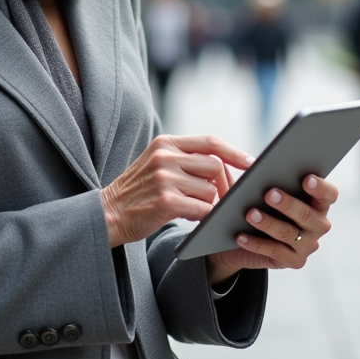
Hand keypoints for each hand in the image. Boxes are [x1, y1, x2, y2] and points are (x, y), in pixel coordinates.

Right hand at [101, 135, 252, 247]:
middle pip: (214, 166)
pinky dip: (202, 215)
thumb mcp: (156, 163)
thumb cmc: (138, 192)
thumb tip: (223, 163)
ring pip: (210, 190)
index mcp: (166, 143)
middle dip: (222, 185)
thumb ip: (184, 158)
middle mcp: (166, 156)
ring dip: (208, 203)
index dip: (234, 152)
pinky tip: (189, 216)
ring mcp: (165, 178)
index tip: (251, 162)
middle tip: (221, 198)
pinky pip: (202, 208)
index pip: (210, 142)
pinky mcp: (166, 201)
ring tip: (191, 207)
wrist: (107, 214)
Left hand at [205, 173, 337, 283]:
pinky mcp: (295, 261)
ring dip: (268, 223)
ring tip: (250, 214)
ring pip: (289, 233)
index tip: (306, 178)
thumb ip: (271, 178)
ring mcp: (308, 245)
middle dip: (288, 204)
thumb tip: (258, 166)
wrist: (248, 235)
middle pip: (307, 215)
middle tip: (269, 193)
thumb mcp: (267, 189)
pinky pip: (275, 252)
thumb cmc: (261, 203)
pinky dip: (256, 243)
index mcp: (318, 203)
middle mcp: (318, 225)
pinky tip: (241, 236)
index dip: (320, 187)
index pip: (329, 194)